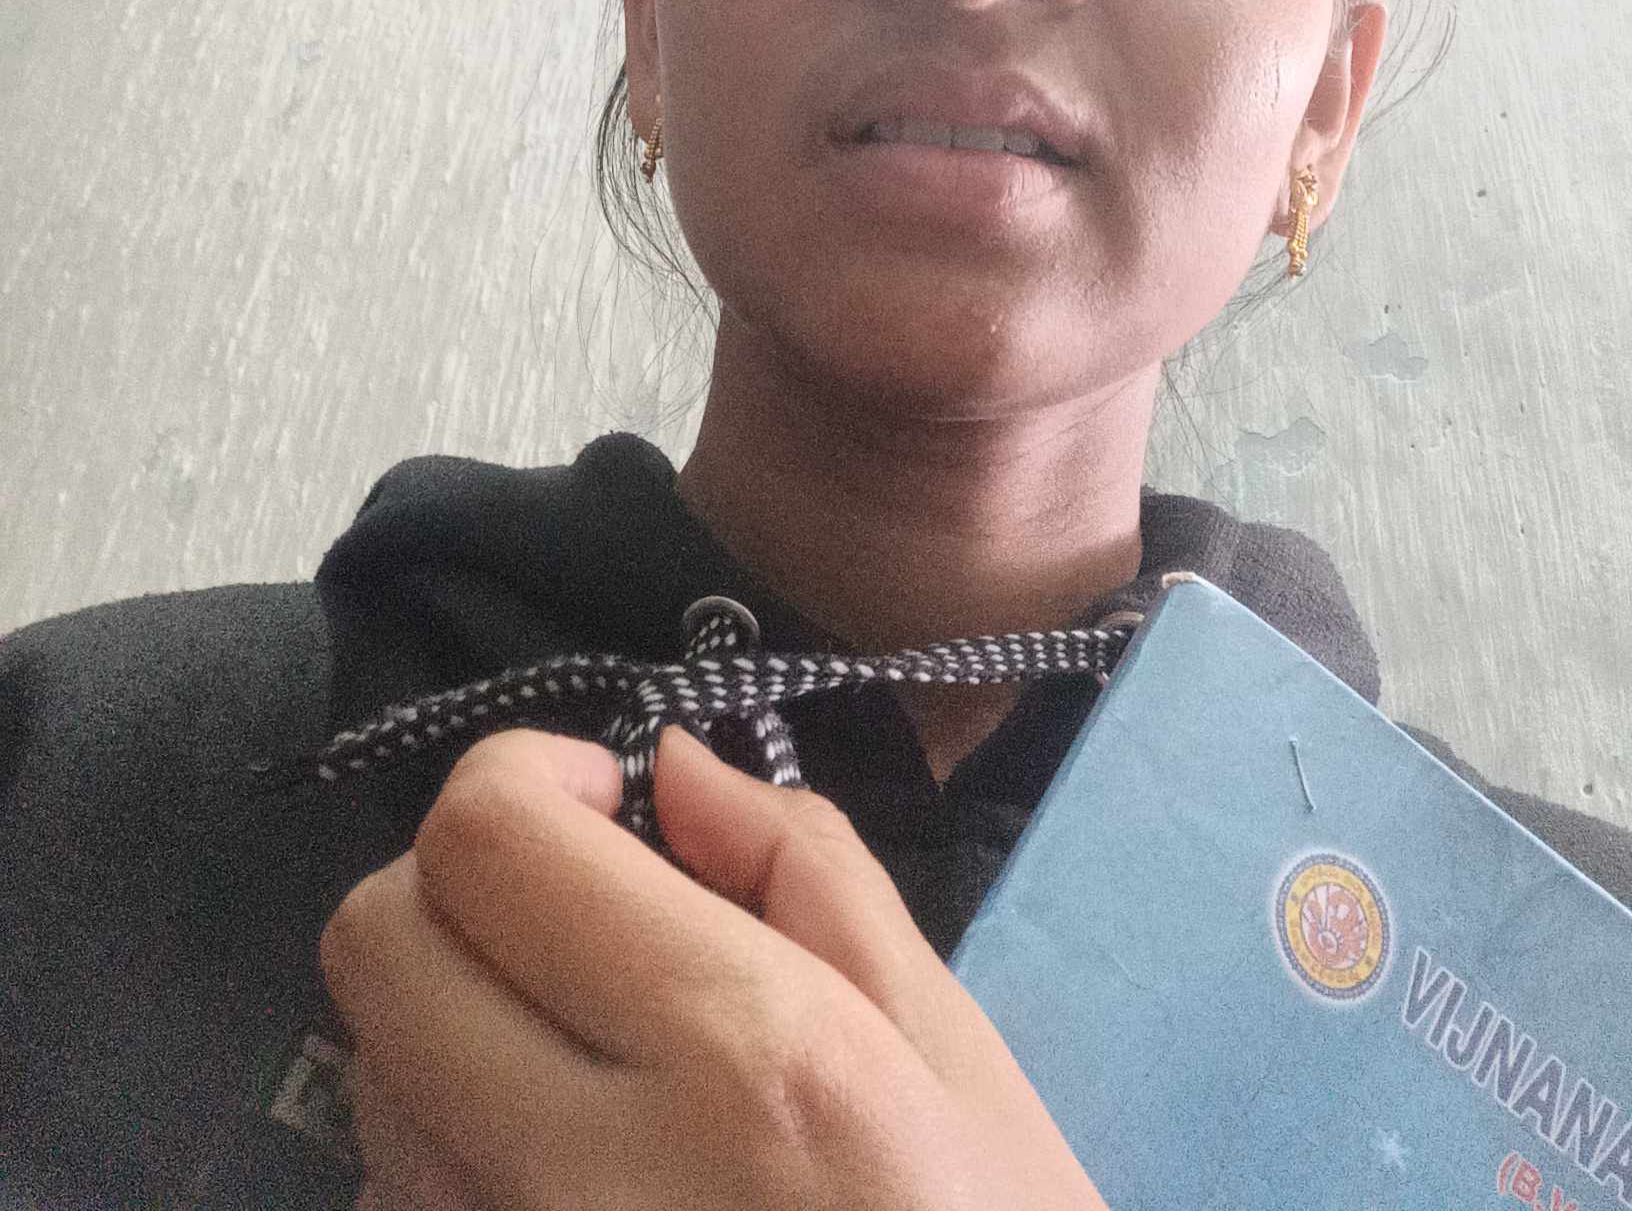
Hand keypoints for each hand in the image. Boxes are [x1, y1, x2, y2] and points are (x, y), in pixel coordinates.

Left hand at [319, 723, 1107, 1210]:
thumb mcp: (952, 1054)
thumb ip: (808, 873)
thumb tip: (673, 768)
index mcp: (734, 1054)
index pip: (482, 844)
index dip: (522, 776)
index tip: (605, 802)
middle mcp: (580, 1170)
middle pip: (377, 942)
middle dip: (464, 877)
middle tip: (582, 904)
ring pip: (374, 1070)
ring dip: (453, 1018)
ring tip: (589, 1061)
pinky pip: (397, 1195)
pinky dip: (450, 1147)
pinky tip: (570, 1175)